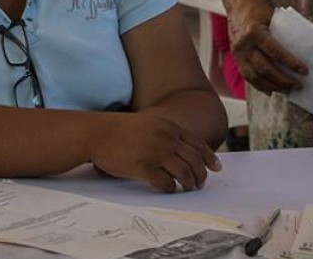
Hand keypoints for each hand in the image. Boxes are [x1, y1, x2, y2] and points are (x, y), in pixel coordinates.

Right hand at [87, 113, 220, 192]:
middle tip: (201, 183)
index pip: (197, 143)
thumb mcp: (148, 123)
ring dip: (189, 183)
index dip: (209, 157)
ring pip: (184, 173)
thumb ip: (165, 133)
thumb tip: (181, 150)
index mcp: (168, 126)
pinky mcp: (144, 167)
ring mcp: (156, 153)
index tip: (216, 167)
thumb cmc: (119, 130)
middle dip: (201, 174)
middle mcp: (166, 138)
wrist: (96, 133)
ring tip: (188, 188)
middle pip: (194, 160)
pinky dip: (171, 189)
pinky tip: (169, 190)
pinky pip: (166, 183)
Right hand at [227, 0, 307, 93]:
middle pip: (265, 68)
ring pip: (255, 76)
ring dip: (273, 86)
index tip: (304, 71)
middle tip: (298, 85)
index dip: (290, 63)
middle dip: (283, 80)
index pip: (275, 52)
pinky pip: (247, 75)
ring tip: (287, 90)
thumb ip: (281, 33)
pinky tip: (270, 90)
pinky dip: (259, 85)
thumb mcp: (272, 17)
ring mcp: (238, 52)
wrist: (237, 4)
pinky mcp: (236, 57)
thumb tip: (302, 48)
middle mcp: (244, 44)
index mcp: (254, 32)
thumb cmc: (257, 9)